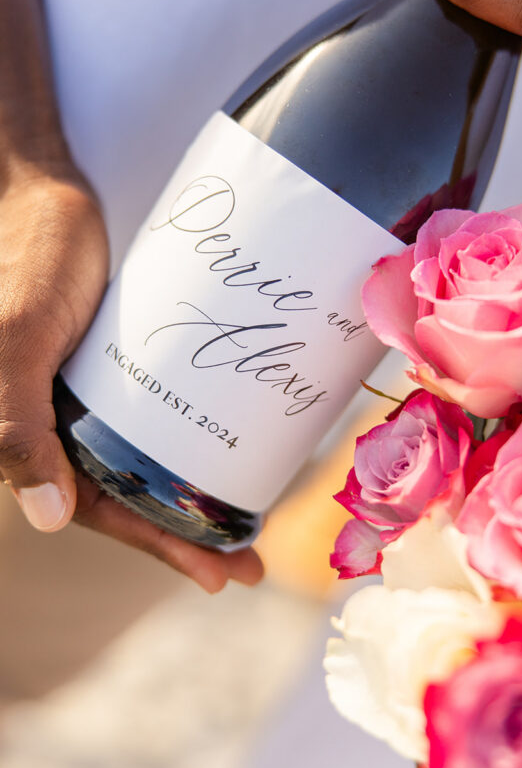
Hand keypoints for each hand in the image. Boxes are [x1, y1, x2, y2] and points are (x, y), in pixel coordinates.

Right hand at [0, 171, 262, 591]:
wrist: (41, 193)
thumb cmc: (25, 257)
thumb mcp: (15, 337)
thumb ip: (14, 424)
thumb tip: (50, 519)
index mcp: (21, 436)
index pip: (96, 510)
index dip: (157, 546)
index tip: (220, 574)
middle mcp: (53, 427)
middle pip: (129, 499)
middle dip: (187, 535)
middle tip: (251, 566)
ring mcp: (86, 399)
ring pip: (144, 465)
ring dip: (190, 496)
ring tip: (249, 525)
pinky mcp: (113, 369)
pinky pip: (151, 421)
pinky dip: (184, 444)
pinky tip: (224, 454)